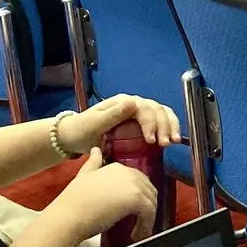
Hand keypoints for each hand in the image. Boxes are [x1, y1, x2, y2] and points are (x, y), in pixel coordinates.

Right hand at [47, 148, 157, 241]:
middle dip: (145, 206)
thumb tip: (95, 150)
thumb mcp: (83, 176)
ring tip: (138, 231)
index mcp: (116, 168)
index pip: (137, 181)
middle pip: (147, 189)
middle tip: (139, 222)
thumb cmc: (72, 202)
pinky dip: (147, 225)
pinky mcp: (137, 199)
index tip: (132, 210)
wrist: (67, 215)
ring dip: (147, 218)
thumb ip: (92, 163)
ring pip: (150, 201)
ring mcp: (134, 184)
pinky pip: (150, 212)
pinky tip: (138, 234)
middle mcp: (128, 172)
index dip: (136, 196)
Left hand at [60, 94, 181, 155]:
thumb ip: (113, 114)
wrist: (72, 137)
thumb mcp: (94, 124)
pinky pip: (160, 120)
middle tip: (165, 144)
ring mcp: (138, 111)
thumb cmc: (81, 131)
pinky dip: (169, 127)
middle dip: (164, 126)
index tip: (151, 141)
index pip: (144, 108)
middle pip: (157, 109)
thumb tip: (134, 102)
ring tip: (174, 141)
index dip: (151, 123)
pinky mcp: (140, 122)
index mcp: (123, 102)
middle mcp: (133, 103)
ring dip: (171, 125)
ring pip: (162, 113)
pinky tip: (173, 138)